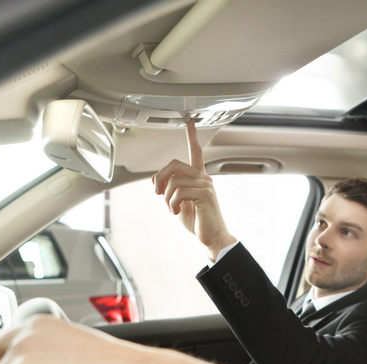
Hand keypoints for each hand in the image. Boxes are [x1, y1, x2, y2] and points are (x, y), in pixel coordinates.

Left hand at [151, 121, 236, 259]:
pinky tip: (175, 212)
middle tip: (157, 192)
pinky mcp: (205, 194)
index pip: (196, 152)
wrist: (212, 237)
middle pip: (174, 164)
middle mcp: (204, 178)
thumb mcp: (178, 204)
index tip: (190, 122)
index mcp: (199, 178)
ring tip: (172, 209)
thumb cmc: (198, 222)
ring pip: (174, 181)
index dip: (192, 136)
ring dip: (166, 198)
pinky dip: (171, 204)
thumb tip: (154, 180)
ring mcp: (206, 185)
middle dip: (160, 177)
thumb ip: (168, 190)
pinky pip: (179, 192)